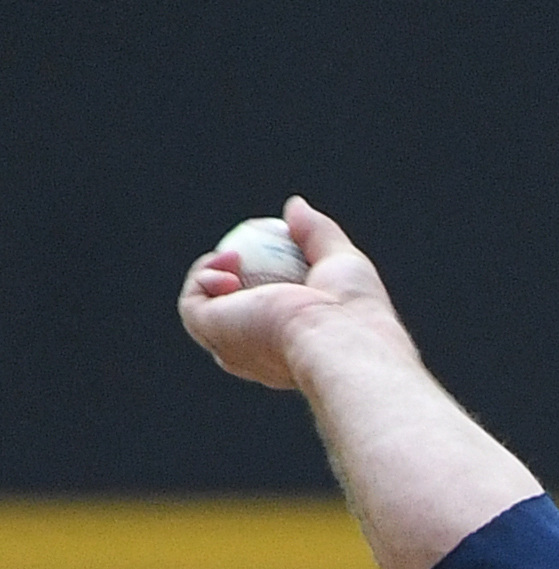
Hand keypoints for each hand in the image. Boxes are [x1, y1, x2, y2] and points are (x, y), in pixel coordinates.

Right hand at [178, 195, 404, 393]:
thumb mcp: (340, 261)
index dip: (257, 281)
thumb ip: (316, 234)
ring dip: (209, 274)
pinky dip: (201, 277)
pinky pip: (191, 304)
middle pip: (228, 316)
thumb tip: (294, 208)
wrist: (341, 337)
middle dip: (227, 280)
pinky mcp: (215, 334)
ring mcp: (234, 347)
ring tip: (235, 258)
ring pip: (202, 311)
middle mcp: (258, 356)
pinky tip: (228, 267)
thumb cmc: (352, 311)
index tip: (270, 253)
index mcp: (289, 346)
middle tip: (243, 255)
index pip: (263, 316)